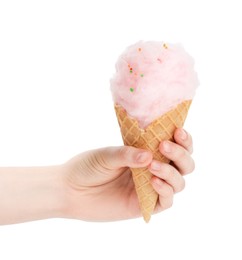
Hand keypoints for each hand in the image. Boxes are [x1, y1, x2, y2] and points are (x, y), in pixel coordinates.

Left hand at [62, 128, 193, 220]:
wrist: (69, 190)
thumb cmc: (87, 167)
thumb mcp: (107, 155)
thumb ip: (127, 154)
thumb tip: (149, 155)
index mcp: (145, 152)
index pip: (174, 145)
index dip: (183, 140)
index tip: (178, 131)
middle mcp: (151, 169)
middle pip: (184, 165)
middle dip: (181, 155)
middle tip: (164, 146)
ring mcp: (149, 188)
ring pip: (179, 182)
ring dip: (172, 172)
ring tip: (152, 165)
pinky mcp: (143, 205)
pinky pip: (165, 202)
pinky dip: (165, 191)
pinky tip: (152, 181)